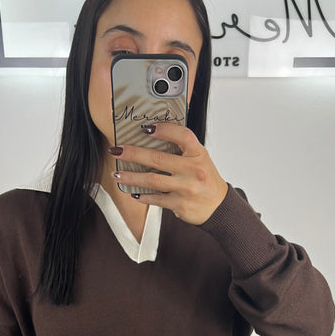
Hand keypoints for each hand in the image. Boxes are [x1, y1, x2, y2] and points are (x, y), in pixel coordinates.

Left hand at [109, 123, 228, 224]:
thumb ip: (182, 149)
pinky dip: (143, 196)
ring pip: (152, 180)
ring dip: (131, 177)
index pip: (182, 135)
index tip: (146, 128)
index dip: (164, 130)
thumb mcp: (200, 159)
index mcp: (199, 154)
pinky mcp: (180, 204)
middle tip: (116, 150)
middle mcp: (193, 170)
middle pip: (158, 159)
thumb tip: (151, 137)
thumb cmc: (205, 179)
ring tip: (117, 174)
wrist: (218, 207)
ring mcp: (186, 188)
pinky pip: (156, 199)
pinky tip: (133, 193)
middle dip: (133, 154)